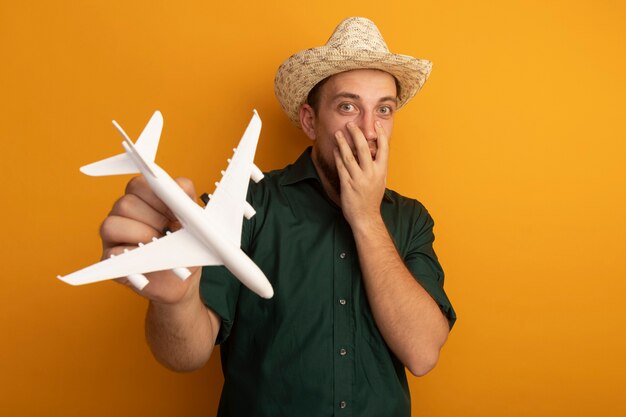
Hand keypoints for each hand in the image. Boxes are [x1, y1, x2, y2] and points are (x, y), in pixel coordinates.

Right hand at [100, 175, 200, 304]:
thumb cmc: (186, 244)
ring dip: (141, 235)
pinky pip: (112, 252)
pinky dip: (133, 255)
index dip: (156, 196)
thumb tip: (180, 189)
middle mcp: (124, 214)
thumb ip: (187, 199)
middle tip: (168, 230)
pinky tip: (149, 258)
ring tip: (159, 244)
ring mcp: (113, 236)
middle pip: (125, 204)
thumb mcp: (194, 220)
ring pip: (112, 225)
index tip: (175, 210)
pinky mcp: (109, 259)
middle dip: (152, 218)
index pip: (137, 184)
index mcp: (143, 199)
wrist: (183, 277)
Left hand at [333, 121, 388, 228]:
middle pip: (364, 148)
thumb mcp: (381, 180)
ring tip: (338, 133)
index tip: (376, 124)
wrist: (366, 217)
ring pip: (349, 156)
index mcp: (382, 171)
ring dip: (342, 143)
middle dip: (356, 134)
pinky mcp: (347, 184)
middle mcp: (371, 174)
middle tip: (350, 124)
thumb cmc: (372, 198)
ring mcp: (358, 179)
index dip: (381, 134)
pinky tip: (335, 149)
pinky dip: (338, 156)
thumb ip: (379, 166)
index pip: (384, 148)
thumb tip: (376, 150)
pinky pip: (341, 167)